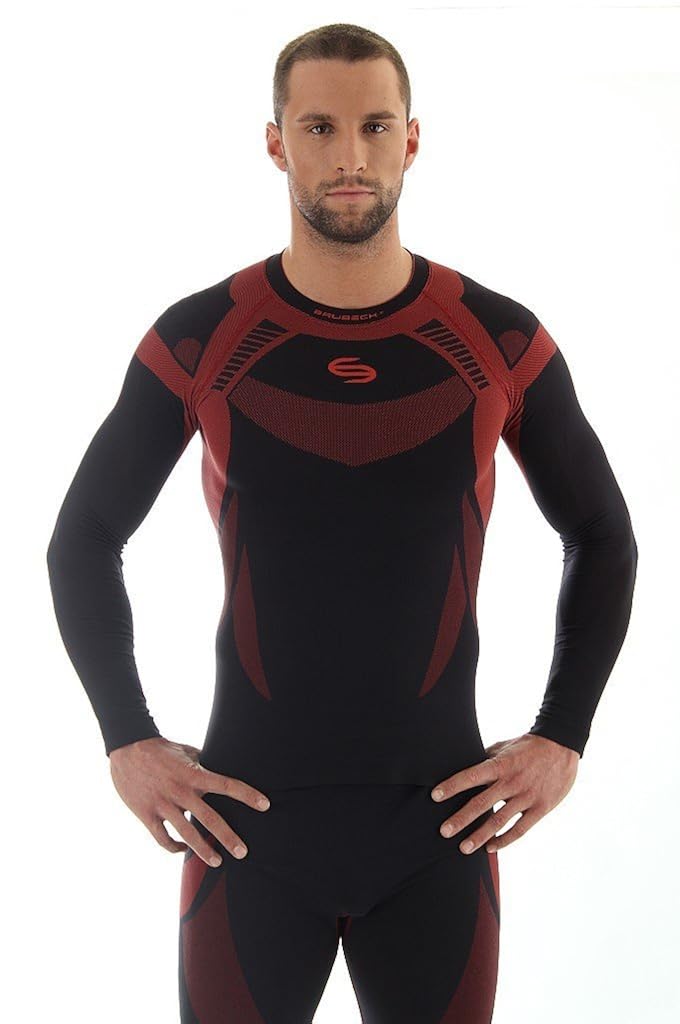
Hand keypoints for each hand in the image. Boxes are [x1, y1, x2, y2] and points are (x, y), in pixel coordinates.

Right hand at [109, 736, 270, 866]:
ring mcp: (163, 805)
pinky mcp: (146, 815)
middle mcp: (181, 792)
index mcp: (194, 774)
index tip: (265, 805)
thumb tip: (222, 766)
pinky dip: (174, 847)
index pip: (227, 785)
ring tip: (217, 862)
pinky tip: (183, 850)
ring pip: (186, 834)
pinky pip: (162, 838)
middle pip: (209, 819)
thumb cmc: (161, 749)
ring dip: (203, 851)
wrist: (127, 749)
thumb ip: (204, 763)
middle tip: (243, 852)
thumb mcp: (187, 751)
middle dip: (228, 837)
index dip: (247, 795)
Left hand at [430, 733, 579, 853]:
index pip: (471, 776)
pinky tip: (490, 848)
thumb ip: (485, 759)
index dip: (452, 785)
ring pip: (499, 821)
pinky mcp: (541, 808)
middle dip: (461, 819)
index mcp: (501, 765)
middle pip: (482, 803)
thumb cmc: (528, 746)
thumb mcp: (504, 747)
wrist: (562, 747)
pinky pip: (520, 829)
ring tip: (463, 848)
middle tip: (444, 832)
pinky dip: (504, 840)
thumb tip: (462, 765)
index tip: (435, 795)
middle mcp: (512, 782)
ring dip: (480, 836)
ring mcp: (527, 796)